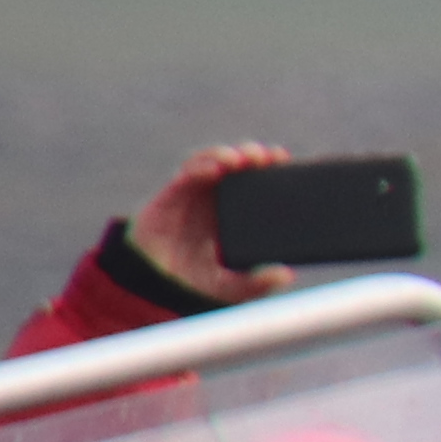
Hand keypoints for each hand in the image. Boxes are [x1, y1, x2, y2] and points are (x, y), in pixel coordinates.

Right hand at [131, 141, 295, 299]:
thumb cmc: (196, 282)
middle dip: (255, 155)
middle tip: (269, 156)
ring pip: (214, 162)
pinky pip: (187, 173)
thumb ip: (256, 283)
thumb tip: (286, 275)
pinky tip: (215, 167)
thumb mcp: (231, 287)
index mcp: (240, 214)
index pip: (260, 182)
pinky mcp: (173, 195)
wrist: (154, 285)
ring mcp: (196, 194)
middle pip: (240, 166)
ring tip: (242, 159)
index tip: (285, 160)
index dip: (272, 168)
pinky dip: (201, 165)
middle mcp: (220, 199)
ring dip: (228, 154)